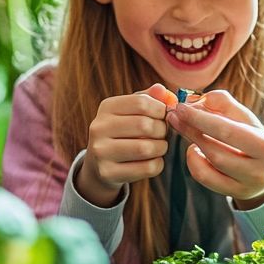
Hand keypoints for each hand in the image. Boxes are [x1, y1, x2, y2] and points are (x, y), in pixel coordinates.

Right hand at [76, 84, 176, 207]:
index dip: (161, 109)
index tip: (164, 116)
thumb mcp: (132, 111)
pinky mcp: (107, 172)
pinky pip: (146, 168)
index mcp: (107, 107)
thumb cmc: (124, 132)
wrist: (100, 164)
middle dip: (162, 130)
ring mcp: (100, 152)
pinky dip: (158, 164)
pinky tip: (153, 160)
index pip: (141, 103)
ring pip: (145, 148)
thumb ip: (149, 98)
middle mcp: (99, 127)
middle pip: (144, 125)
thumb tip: (164, 91)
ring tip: (159, 146)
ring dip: (161, 148)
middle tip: (163, 134)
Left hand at [166, 90, 263, 207]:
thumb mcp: (242, 116)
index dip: (200, 119)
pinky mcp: (232, 193)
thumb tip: (193, 101)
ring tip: (187, 128)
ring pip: (208, 164)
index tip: (181, 107)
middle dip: (192, 130)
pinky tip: (196, 149)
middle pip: (215, 151)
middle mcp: (258, 171)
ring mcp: (245, 186)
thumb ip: (221, 102)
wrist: (262, 167)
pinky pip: (203, 176)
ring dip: (193, 142)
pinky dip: (193, 160)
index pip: (227, 131)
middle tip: (174, 116)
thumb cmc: (249, 135)